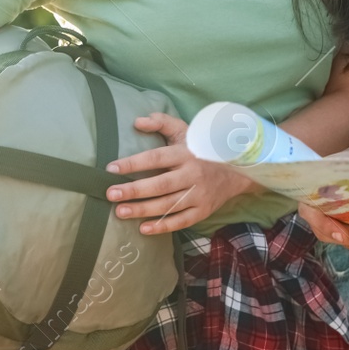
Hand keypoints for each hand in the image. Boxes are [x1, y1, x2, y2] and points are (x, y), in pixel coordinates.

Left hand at [107, 111, 258, 233]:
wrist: (237, 170)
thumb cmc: (203, 150)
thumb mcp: (187, 132)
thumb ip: (162, 123)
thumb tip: (138, 121)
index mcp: (186, 153)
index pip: (156, 157)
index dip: (133, 163)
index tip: (112, 168)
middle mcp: (193, 174)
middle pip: (160, 185)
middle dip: (134, 190)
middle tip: (111, 194)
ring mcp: (199, 194)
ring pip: (168, 205)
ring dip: (142, 209)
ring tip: (120, 211)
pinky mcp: (203, 211)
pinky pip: (181, 221)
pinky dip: (162, 226)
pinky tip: (144, 228)